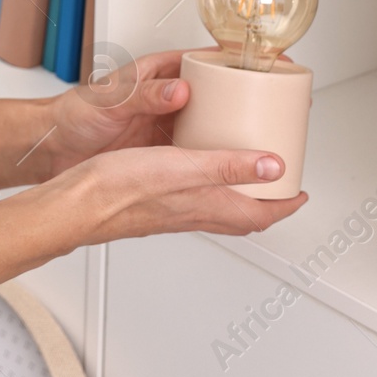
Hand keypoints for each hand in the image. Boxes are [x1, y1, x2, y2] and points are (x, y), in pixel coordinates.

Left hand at [34, 46, 291, 179]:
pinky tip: (240, 168)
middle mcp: (172, 97)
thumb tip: (180, 88)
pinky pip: (203, 151)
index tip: (276, 62)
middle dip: (257, 97)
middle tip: (289, 104)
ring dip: (245, 130)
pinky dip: (223, 158)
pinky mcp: (167, 152)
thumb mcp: (111, 99)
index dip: (246, 60)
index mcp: (162, 73)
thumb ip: (144, 94)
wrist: (53, 147)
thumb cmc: (75, 113)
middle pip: (225, 93)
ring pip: (219, 124)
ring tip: (276, 137)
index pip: (213, 59)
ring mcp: (172, 125)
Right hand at [53, 145, 308, 243]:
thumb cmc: (119, 190)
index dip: (286, 204)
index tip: (301, 191)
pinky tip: (194, 163)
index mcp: (207, 205)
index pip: (261, 214)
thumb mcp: (182, 168)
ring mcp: (173, 208)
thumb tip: (273, 166)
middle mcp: (194, 211)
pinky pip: (194, 195)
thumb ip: (229, 167)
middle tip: (279, 179)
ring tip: (244, 166)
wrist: (75, 204)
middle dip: (266, 198)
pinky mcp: (154, 200)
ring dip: (238, 190)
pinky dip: (207, 181)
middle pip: (243, 212)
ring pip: (219, 205)